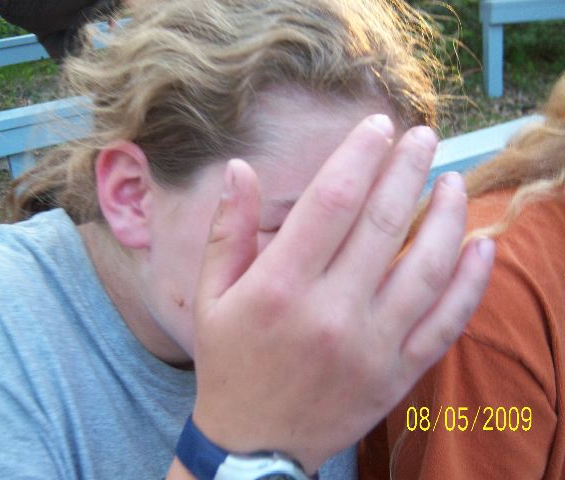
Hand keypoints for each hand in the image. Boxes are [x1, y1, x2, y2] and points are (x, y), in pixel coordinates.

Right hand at [192, 115, 494, 474]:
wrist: (254, 443)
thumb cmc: (230, 362)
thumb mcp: (211, 296)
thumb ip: (227, 230)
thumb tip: (240, 168)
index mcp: (279, 287)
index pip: (331, 202)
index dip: (359, 155)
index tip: (378, 126)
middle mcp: (330, 313)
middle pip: (381, 223)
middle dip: (406, 169)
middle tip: (423, 136)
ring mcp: (371, 346)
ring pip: (424, 267)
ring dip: (445, 216)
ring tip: (452, 180)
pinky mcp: (396, 374)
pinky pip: (445, 323)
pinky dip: (470, 283)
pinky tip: (480, 246)